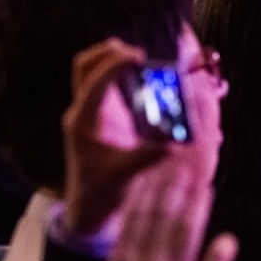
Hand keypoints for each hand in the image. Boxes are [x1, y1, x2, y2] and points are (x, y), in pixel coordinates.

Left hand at [61, 37, 227, 237]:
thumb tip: (177, 142)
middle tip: (137, 51)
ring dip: (111, 59)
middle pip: (84, 67)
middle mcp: (82, 113)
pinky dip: (120, 74)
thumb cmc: (102, 192)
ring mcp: (90, 113)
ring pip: (90, 72)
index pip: (94, 82)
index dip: (115, 64)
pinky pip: (105, 85)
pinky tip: (142, 74)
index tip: (138, 55)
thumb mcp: (126, 174)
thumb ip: (149, 156)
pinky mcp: (101, 117)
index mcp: (83, 122)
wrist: (89, 208)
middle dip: (107, 52)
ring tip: (139, 57)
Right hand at [104, 153, 238, 260]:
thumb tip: (137, 226)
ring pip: (187, 232)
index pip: (138, 214)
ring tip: (206, 182)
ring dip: (198, 204)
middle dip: (176, 183)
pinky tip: (228, 236)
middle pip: (164, 214)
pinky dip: (221, 251)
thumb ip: (126, 258)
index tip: (162, 164)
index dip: (152, 186)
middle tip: (188, 158)